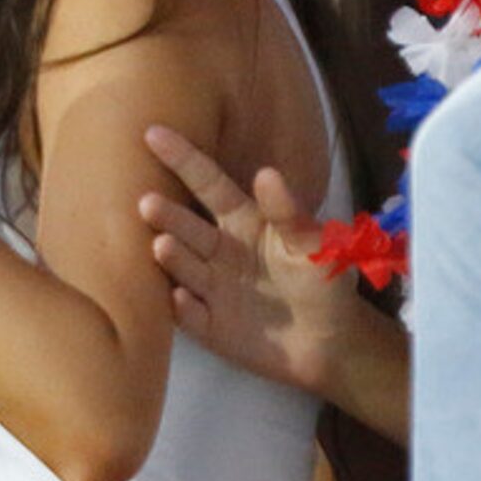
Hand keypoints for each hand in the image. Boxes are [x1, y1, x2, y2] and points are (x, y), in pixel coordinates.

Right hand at [137, 124, 361, 400]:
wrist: (333, 348)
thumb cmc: (324, 286)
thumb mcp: (317, 248)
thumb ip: (291, 214)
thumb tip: (266, 173)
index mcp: (242, 223)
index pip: (209, 185)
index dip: (183, 159)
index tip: (152, 132)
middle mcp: (217, 251)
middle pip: (188, 226)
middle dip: (166, 214)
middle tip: (147, 202)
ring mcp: (210, 288)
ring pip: (184, 268)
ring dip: (172, 257)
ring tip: (162, 245)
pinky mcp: (209, 325)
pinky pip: (191, 315)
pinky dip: (183, 308)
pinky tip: (178, 297)